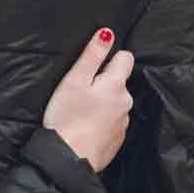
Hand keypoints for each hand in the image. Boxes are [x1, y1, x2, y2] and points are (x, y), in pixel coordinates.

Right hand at [43, 28, 134, 171]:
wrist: (68, 159)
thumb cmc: (67, 118)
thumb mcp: (75, 80)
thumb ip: (92, 55)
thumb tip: (108, 33)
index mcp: (116, 85)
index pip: (125, 58)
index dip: (109, 58)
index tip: (92, 69)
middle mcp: (126, 103)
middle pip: (120, 82)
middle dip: (104, 83)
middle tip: (80, 93)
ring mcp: (123, 123)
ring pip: (116, 103)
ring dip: (103, 103)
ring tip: (81, 111)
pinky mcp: (117, 140)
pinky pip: (112, 122)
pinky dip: (102, 121)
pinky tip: (86, 126)